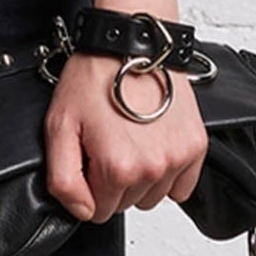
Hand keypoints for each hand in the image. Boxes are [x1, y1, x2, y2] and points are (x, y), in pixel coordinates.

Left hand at [43, 46, 208, 224]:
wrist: (132, 43)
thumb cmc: (96, 76)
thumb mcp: (59, 124)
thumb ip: (62, 179)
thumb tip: (82, 212)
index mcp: (116, 168)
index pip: (97, 210)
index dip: (89, 182)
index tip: (90, 152)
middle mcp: (151, 169)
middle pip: (126, 203)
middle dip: (113, 179)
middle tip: (108, 139)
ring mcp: (177, 159)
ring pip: (153, 196)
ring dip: (141, 176)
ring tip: (130, 136)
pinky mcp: (195, 147)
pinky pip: (182, 187)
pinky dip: (168, 172)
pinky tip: (153, 142)